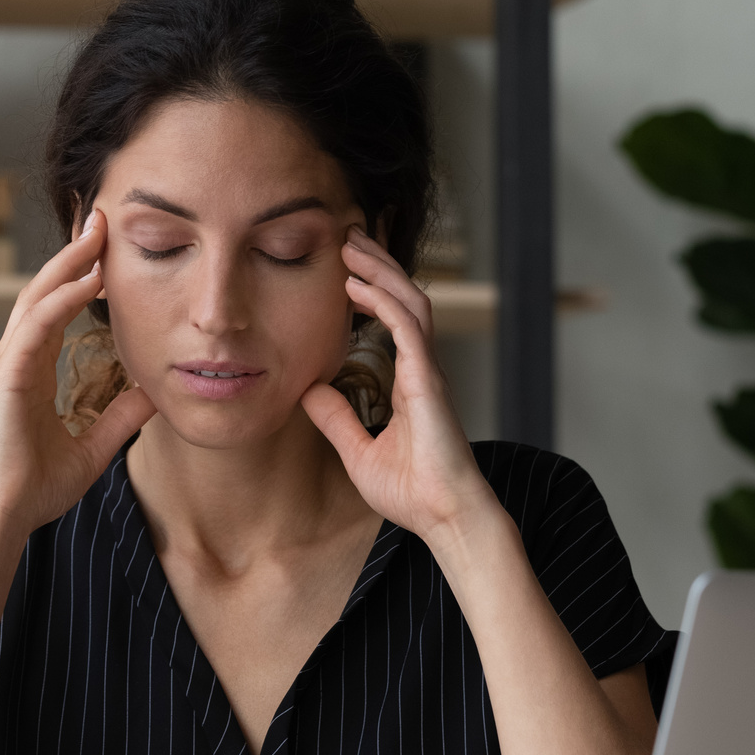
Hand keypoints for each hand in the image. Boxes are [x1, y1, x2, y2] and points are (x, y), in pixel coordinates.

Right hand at [0, 210, 156, 538]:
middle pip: (44, 290)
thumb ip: (121, 416)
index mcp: (30, 371)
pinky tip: (89, 278)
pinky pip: (35, 325)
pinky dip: (61, 297)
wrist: (6, 515)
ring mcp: (7, 364)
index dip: (79, 277)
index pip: (56, 310)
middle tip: (102, 219)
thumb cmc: (38, 487)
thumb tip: (154, 392)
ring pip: (37, 296)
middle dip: (73, 253)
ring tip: (98, 231)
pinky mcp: (5, 375)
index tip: (107, 251)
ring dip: (68, 262)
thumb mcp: (95, 445)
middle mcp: (16, 359)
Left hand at [300, 226, 503, 545]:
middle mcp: (422, 369)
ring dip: (380, 271)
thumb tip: (309, 391)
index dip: (374, 289)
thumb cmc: (412, 493)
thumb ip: (337, 419)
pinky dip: (384, 302)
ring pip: (410, 302)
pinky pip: (409, 329)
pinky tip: (358, 287)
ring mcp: (428, 372)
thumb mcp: (358, 451)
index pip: (395, 319)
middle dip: (377, 265)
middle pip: (404, 299)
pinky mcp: (429, 382)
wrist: (445, 517)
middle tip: (348, 236)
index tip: (346, 267)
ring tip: (351, 246)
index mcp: (410, 381)